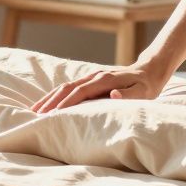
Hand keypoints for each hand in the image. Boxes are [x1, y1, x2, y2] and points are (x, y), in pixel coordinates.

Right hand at [31, 64, 168, 113]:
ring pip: (65, 86)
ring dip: (50, 97)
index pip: (80, 91)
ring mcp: (91, 76)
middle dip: (51, 101)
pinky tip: (49, 104)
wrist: (149, 70)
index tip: (52, 114)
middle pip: (67, 87)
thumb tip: (113, 95)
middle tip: (36, 115)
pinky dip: (56, 95)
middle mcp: (95, 76)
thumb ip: (129, 94)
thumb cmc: (147, 86)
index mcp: (105, 80)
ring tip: (35, 110)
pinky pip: (69, 87)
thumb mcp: (144, 92)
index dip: (66, 103)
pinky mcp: (90, 80)